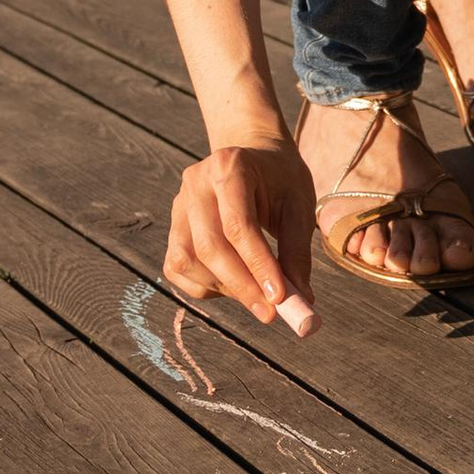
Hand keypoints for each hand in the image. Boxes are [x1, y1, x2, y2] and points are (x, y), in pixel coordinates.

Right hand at [164, 139, 318, 333]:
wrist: (255, 159)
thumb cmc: (280, 181)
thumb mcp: (299, 206)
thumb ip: (296, 251)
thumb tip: (299, 300)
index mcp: (229, 166)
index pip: (238, 225)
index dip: (257, 264)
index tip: (278, 298)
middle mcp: (195, 184)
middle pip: (208, 246)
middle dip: (241, 286)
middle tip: (270, 313)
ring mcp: (178, 206)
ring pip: (188, 260)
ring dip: (224, 287)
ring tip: (257, 294)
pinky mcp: (173, 228)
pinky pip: (178, 268)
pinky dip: (206, 286)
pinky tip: (234, 285)